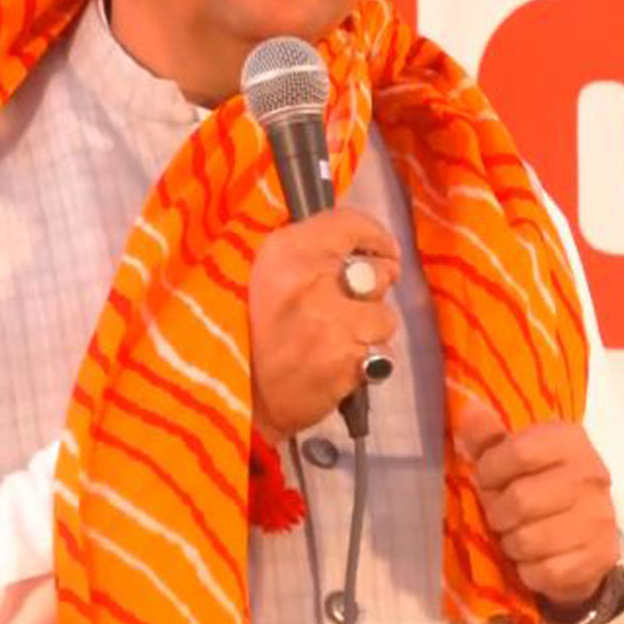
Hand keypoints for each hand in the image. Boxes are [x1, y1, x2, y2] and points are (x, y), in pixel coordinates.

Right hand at [248, 208, 399, 442]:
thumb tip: (359, 249)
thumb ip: (309, 254)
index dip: (375, 238)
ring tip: (338, 341)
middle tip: (347, 305)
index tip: (383, 251)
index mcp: (285, 250)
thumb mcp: (264, 274)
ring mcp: (333, 320)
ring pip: (385, 316)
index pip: (350, 224)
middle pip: (379, 272)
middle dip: (372, 290)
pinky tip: (339, 366)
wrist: (237, 399)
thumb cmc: (248, 333)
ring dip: (369, 331)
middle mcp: (313, 278)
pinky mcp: (348, 359)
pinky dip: (367, 362)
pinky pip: (382, 354)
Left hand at [456, 399, 619, 607]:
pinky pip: (545, 572)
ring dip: (511, 543)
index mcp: (569, 440)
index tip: (485, 479)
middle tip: (498, 514)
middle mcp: (591, 476)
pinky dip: (529, 570)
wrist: (586, 526)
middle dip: (497, 512)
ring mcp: (599, 518)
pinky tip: (533, 557)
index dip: (490, 470)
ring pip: (529, 540)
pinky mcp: (599, 557)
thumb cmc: (539, 481)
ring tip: (515, 534)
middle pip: (521, 500)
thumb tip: (467, 411)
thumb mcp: (514, 451)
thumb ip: (488, 435)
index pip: (520, 452)